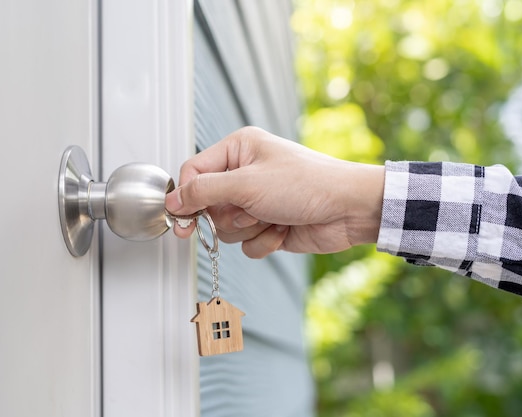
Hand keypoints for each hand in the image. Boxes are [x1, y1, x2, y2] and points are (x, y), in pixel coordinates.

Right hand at [165, 127, 384, 258]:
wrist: (348, 209)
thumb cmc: (307, 184)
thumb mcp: (246, 183)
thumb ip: (203, 191)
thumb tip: (174, 200)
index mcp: (239, 150)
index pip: (194, 172)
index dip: (186, 197)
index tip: (181, 220)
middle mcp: (245, 174)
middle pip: (208, 205)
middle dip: (229, 215)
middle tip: (248, 211)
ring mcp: (257, 202)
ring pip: (226, 228)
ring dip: (248, 228)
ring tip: (272, 216)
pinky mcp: (268, 225)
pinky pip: (246, 244)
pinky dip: (264, 241)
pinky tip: (284, 228)